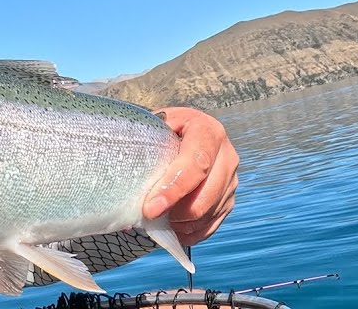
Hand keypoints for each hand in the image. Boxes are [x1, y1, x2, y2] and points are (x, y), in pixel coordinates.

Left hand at [142, 107, 238, 245]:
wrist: (187, 130)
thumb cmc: (166, 128)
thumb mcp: (157, 125)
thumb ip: (147, 144)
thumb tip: (127, 179)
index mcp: (209, 132)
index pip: (195, 165)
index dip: (173, 189)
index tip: (150, 208)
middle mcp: (227, 157)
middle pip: (205, 196)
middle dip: (174, 212)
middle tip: (147, 216)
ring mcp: (231, 181)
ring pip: (207, 214)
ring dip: (180, 223)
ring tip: (156, 219)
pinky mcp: (228, 200)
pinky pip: (210, 225)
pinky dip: (189, 232)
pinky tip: (170, 229)